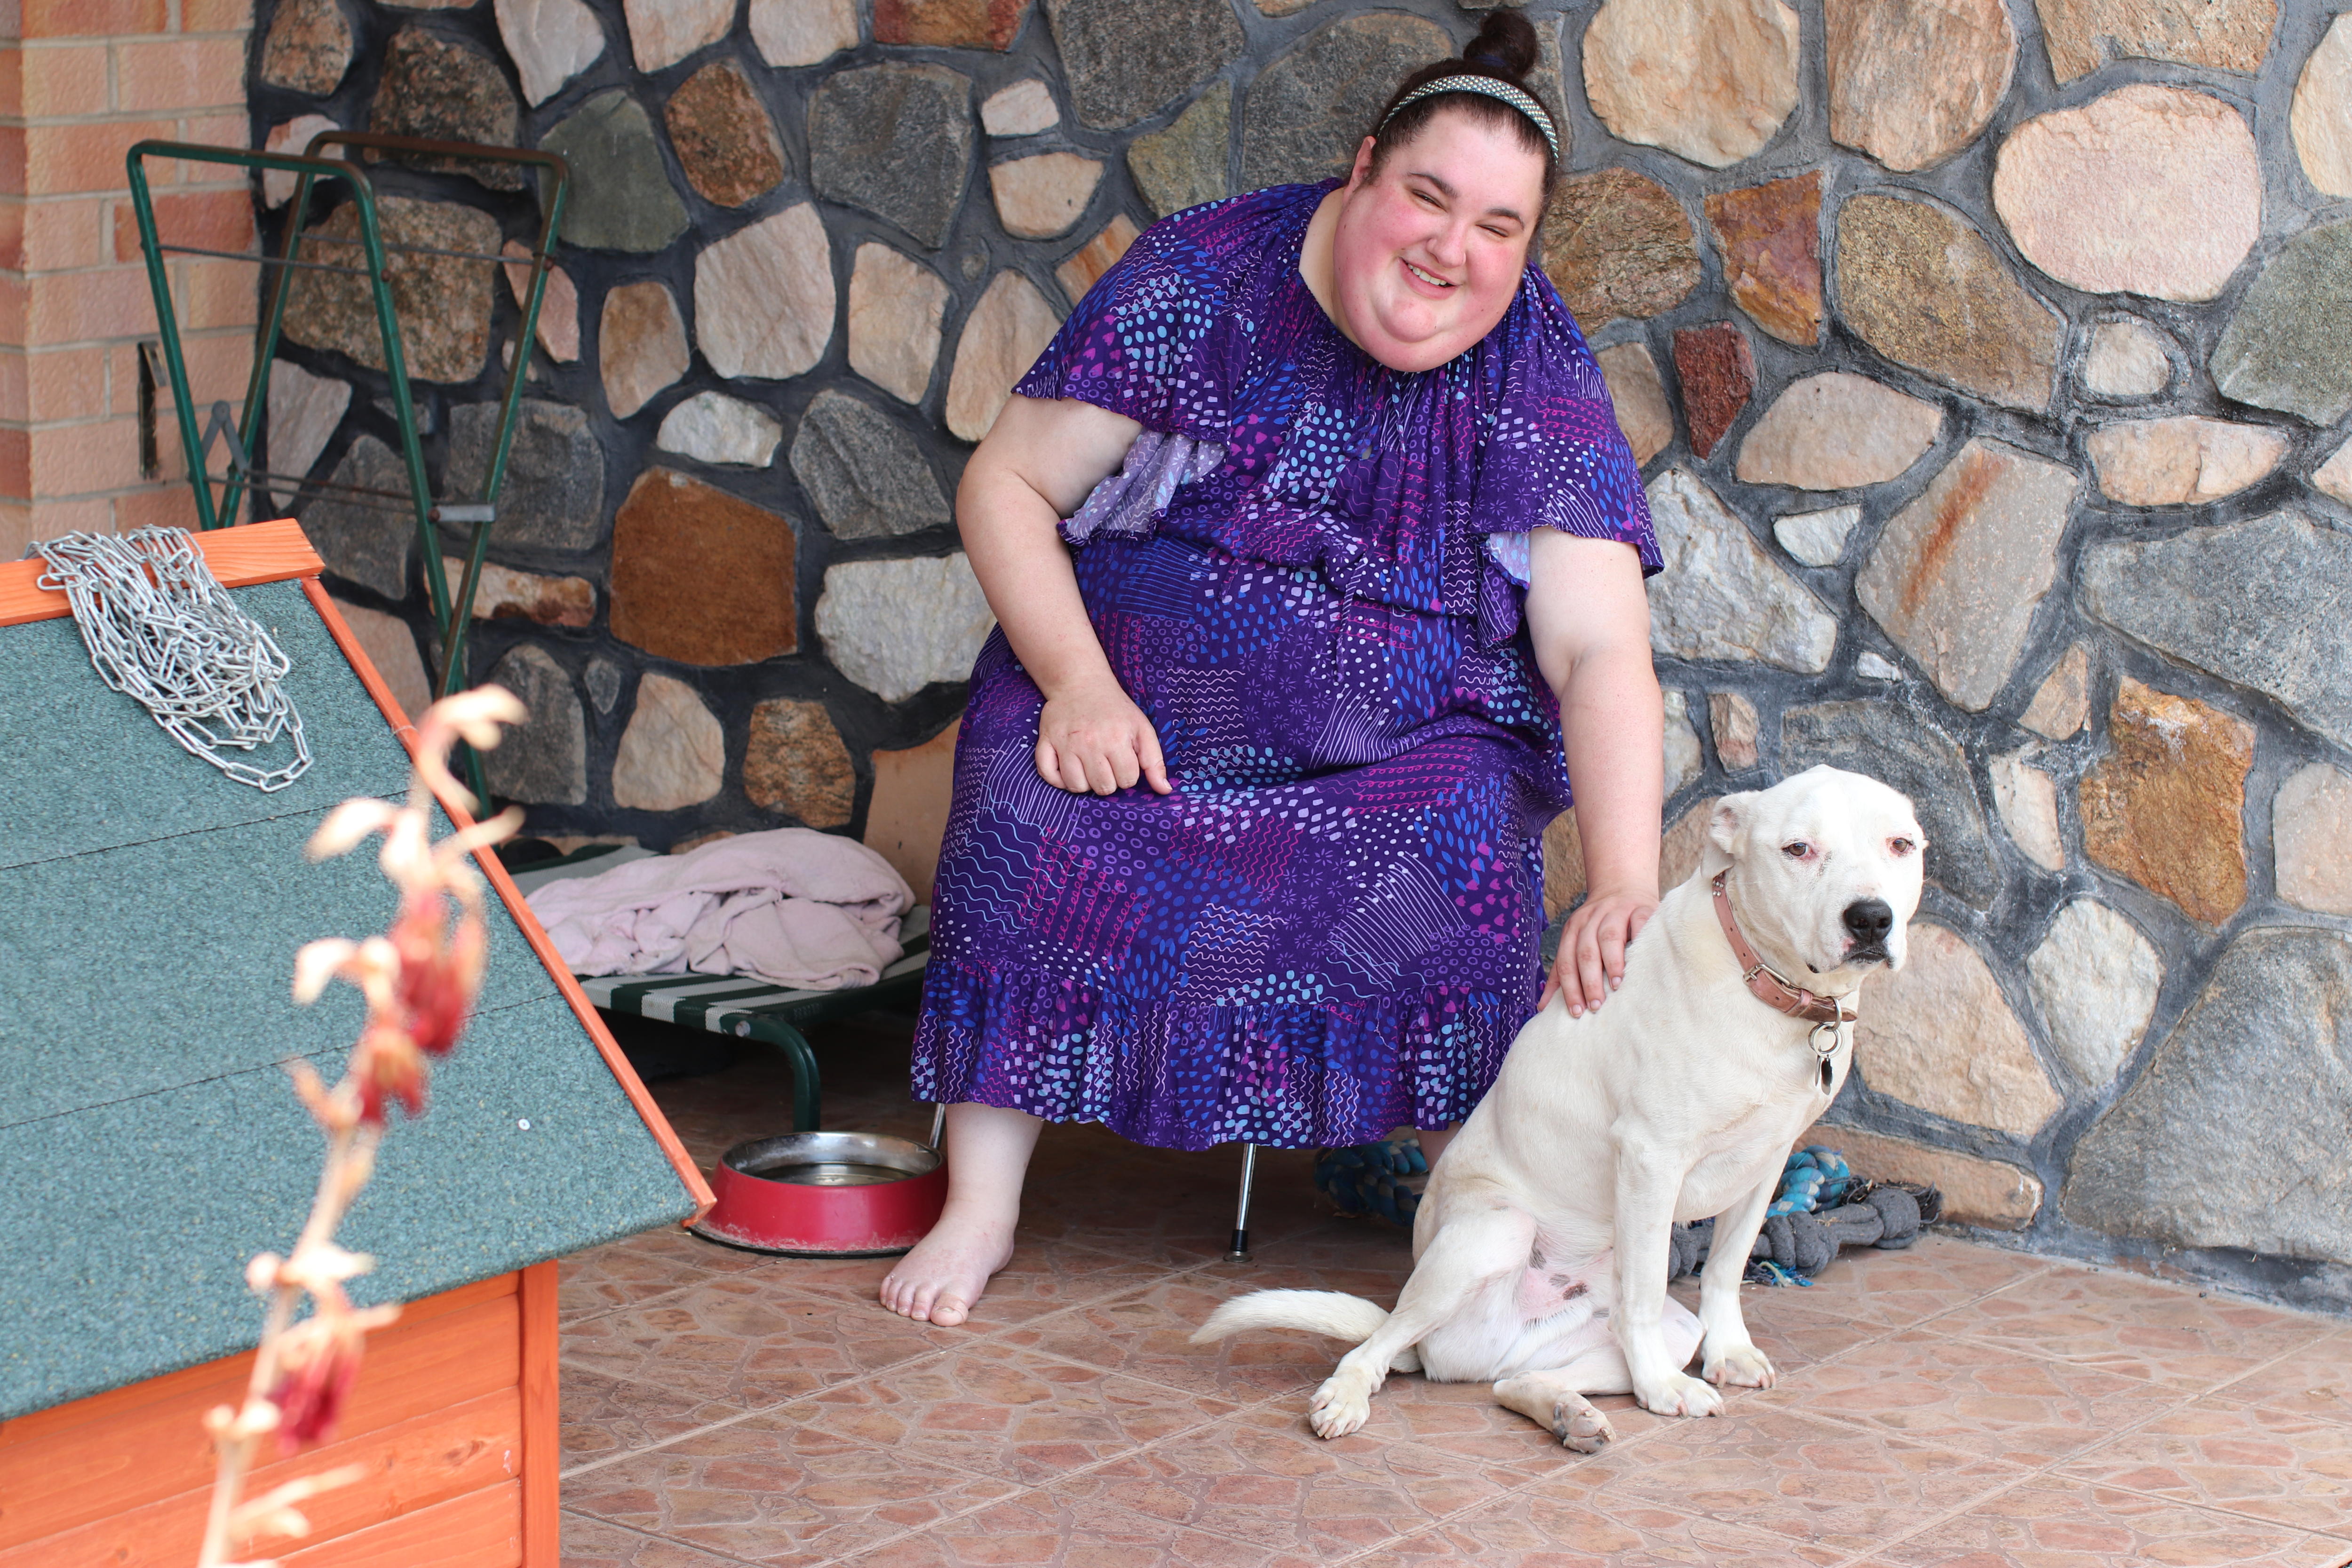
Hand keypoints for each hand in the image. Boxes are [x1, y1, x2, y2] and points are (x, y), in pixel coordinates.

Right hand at [1035, 679, 1171, 795]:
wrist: (1081, 682)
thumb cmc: (1115, 709)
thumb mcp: (1142, 729)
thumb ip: (1154, 761)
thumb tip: (1165, 791)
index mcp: (1116, 739)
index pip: (1127, 781)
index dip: (1128, 774)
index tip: (1123, 760)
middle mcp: (1089, 742)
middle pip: (1102, 787)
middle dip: (1108, 781)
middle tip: (1106, 763)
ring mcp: (1065, 743)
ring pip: (1076, 786)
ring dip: (1084, 782)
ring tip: (1089, 765)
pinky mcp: (1045, 741)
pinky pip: (1048, 775)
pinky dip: (1058, 779)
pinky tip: (1069, 769)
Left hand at [1540, 886, 1657, 1017]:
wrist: (1622, 886)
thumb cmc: (1599, 927)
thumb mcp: (1575, 944)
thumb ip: (1561, 973)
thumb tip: (1542, 1007)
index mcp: (1573, 929)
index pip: (1566, 961)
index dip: (1570, 988)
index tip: (1576, 1012)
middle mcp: (1591, 919)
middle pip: (1585, 951)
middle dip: (1588, 981)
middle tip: (1596, 1006)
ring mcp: (1616, 911)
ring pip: (1608, 936)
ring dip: (1611, 962)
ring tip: (1616, 985)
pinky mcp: (1641, 907)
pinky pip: (1640, 921)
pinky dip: (1639, 938)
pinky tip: (1642, 960)